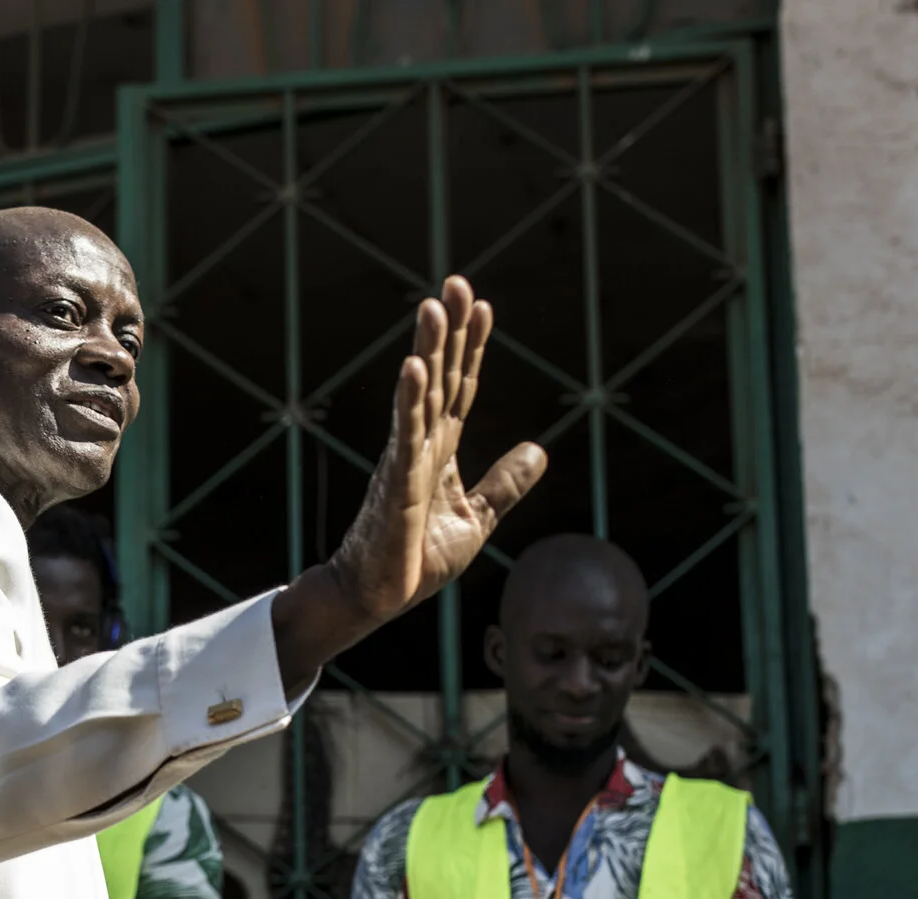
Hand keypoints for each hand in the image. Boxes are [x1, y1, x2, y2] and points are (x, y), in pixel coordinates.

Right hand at [331, 280, 546, 618]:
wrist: (377, 598)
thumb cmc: (416, 560)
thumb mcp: (477, 517)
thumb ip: (505, 482)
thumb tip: (539, 449)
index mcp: (440, 449)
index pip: (460, 386)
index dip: (472, 347)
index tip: (482, 305)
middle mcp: (421, 445)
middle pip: (438, 376)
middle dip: (448, 331)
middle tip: (454, 282)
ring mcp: (405, 460)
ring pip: (419, 395)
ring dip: (426, 350)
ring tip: (432, 307)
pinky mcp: (396, 484)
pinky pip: (404, 435)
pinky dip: (408, 400)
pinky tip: (412, 367)